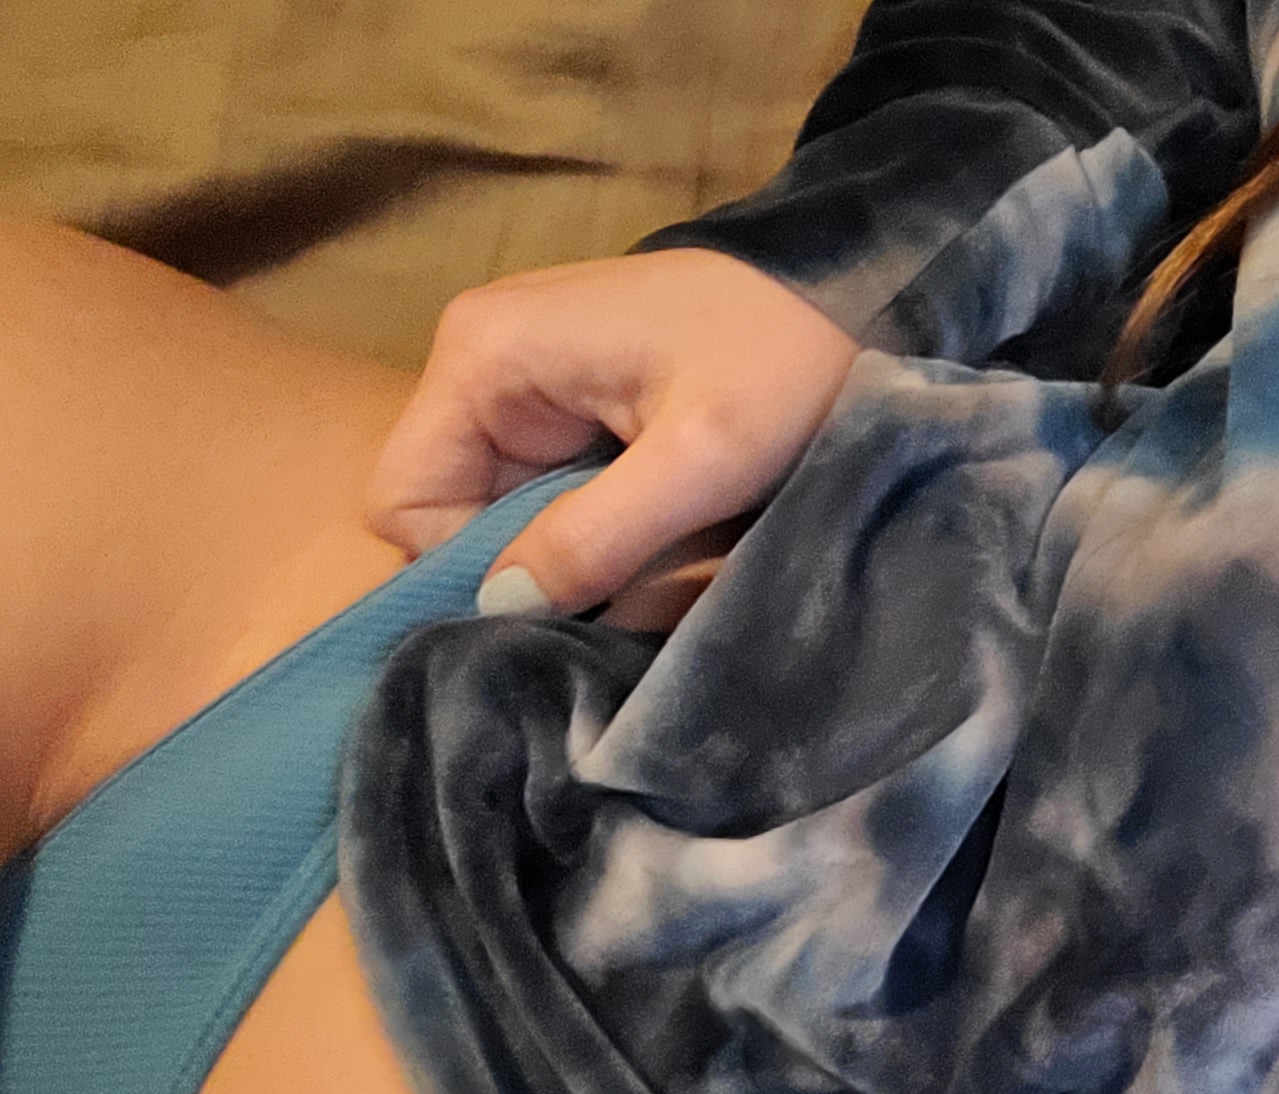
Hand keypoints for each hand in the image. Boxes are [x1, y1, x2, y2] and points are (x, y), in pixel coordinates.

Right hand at [368, 249, 859, 617]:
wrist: (865, 294)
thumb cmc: (784, 362)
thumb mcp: (701, 461)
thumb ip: (597, 536)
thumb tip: (502, 606)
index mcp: (483, 357)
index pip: (405, 504)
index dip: (471, 569)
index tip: (566, 598)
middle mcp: (483, 362)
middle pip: (459, 515)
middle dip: (540, 566)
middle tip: (638, 584)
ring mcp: (530, 381)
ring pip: (516, 516)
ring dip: (585, 555)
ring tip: (671, 549)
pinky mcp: (578, 403)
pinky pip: (563, 497)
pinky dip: (613, 530)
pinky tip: (674, 526)